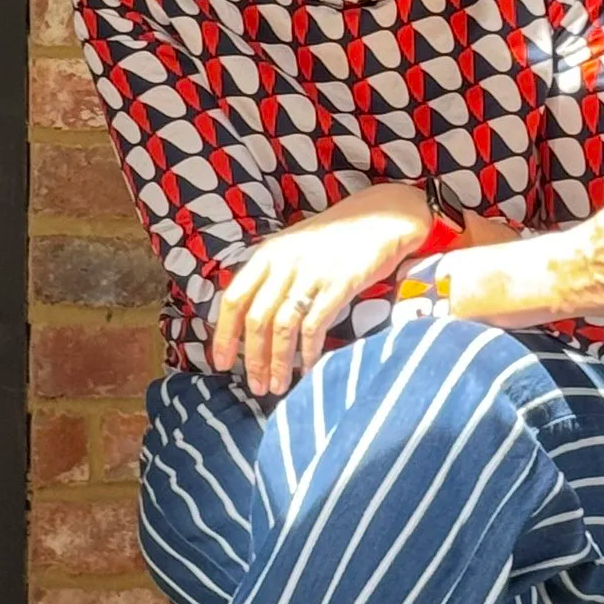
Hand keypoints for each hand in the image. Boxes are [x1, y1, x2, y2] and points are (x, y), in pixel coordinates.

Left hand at [211, 189, 429, 395]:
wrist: (382, 217)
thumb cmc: (336, 238)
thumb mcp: (293, 249)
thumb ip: (270, 277)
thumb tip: (250, 321)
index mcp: (267, 254)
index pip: (233, 299)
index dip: (223, 335)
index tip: (221, 362)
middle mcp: (284, 263)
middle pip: (256, 319)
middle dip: (252, 359)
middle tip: (256, 385)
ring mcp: (311, 273)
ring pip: (282, 327)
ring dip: (277, 362)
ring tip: (278, 386)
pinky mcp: (338, 284)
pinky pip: (315, 325)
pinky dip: (308, 352)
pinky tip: (308, 369)